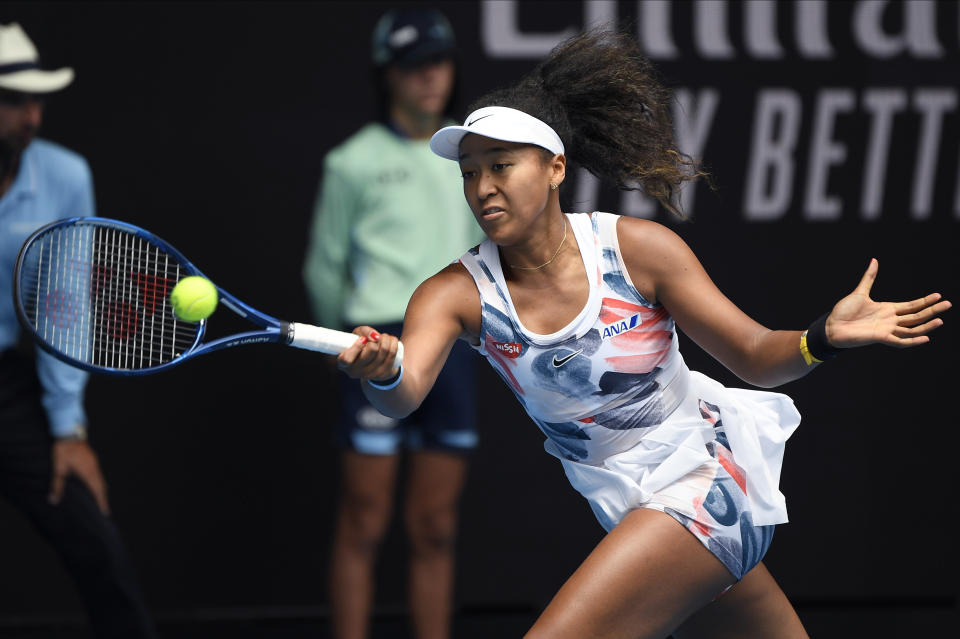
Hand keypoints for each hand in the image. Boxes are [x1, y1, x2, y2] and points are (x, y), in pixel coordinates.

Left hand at [50, 439, 110, 514]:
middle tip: (104, 510)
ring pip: (101, 479)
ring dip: (101, 490)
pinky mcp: (92, 459)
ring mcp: (95, 463)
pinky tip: (93, 484)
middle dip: (103, 499)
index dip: (101, 503)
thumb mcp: (58, 469)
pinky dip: (98, 482)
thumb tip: (53, 501)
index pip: (97, 491)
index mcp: (88, 473)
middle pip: (102, 487)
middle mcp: (94, 469)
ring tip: (99, 499)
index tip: (105, 513)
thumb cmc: (63, 451)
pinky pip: (98, 473)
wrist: (69, 433)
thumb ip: (57, 486)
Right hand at [337, 326, 400, 381]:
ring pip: (384, 350)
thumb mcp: (358, 336)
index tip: (363, 339)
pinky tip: (392, 340)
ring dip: (386, 339)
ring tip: (384, 337)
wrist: (374, 363)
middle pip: (372, 350)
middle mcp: (356, 372)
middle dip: (377, 339)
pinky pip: (392, 355)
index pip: (346, 359)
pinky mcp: (383, 375)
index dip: (356, 347)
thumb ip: (363, 331)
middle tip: (377, 337)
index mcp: (344, 364)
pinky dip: (394, 344)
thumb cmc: (362, 346)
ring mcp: (370, 375)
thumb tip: (375, 337)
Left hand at [826, 259, 950, 348]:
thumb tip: (874, 260)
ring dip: (926, 326)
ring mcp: (886, 329)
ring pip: (912, 329)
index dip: (924, 301)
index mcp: (887, 309)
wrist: (831, 326)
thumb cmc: (844, 311)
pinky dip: (912, 341)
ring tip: (940, 320)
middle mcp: (889, 320)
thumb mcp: (860, 292)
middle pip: (916, 316)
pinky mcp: (880, 338)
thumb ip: (869, 277)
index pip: (911, 306)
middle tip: (948, 304)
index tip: (938, 295)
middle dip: (932, 310)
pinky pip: (900, 341)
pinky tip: (925, 338)